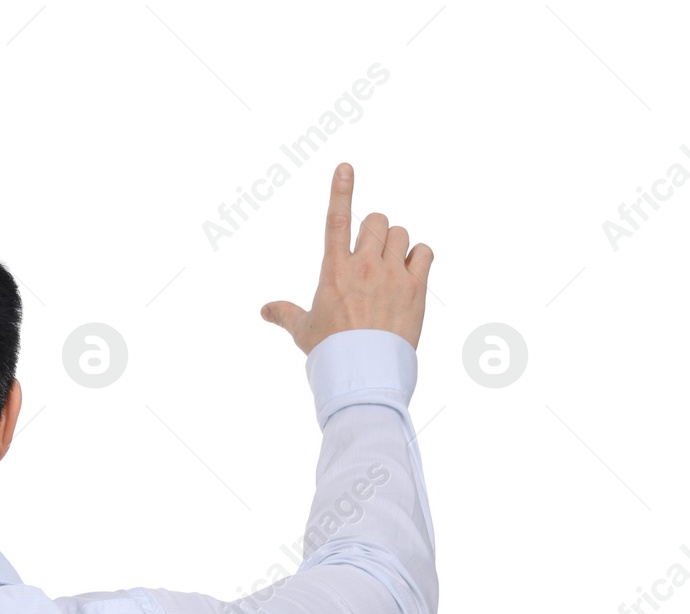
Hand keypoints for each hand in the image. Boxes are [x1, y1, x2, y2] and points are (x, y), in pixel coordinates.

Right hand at [261, 163, 431, 353]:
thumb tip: (265, 310)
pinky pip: (425, 252)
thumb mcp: (303, 331)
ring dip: (395, 244)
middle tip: (370, 255)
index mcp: (333, 271)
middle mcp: (363, 266)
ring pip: (400, 233)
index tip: (345, 167)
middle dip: (373, 232)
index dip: (341, 190)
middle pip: (376, 221)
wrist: (363, 371)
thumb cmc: (330, 352)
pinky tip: (411, 271)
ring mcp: (392, 275)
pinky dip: (420, 257)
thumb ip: (285, 314)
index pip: (336, 220)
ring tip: (390, 267)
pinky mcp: (416, 288)